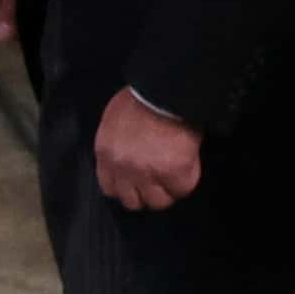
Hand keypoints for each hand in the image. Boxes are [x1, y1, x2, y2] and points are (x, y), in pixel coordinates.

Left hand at [96, 89, 204, 210]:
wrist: (165, 91)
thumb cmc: (142, 97)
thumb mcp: (116, 120)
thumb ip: (119, 142)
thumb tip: (130, 152)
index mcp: (106, 153)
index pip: (109, 187)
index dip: (126, 187)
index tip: (136, 183)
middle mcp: (122, 168)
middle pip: (132, 201)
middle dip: (146, 194)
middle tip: (158, 184)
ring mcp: (147, 173)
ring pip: (157, 202)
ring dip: (167, 192)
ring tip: (174, 180)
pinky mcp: (173, 171)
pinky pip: (182, 189)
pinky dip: (186, 182)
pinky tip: (188, 168)